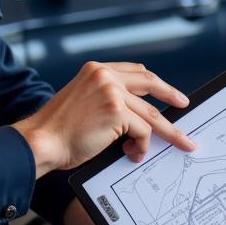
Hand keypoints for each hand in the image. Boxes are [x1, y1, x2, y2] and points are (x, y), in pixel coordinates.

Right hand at [13, 61, 194, 175]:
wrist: (41, 141)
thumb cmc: (58, 130)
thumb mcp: (82, 102)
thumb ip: (106, 99)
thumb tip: (136, 117)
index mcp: (95, 70)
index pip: (134, 71)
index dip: (154, 83)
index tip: (167, 92)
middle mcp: (104, 76)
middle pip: (149, 83)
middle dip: (171, 95)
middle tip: (184, 104)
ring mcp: (111, 92)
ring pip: (151, 113)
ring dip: (166, 132)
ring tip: (180, 143)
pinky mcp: (116, 111)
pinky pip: (143, 131)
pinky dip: (142, 146)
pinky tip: (133, 154)